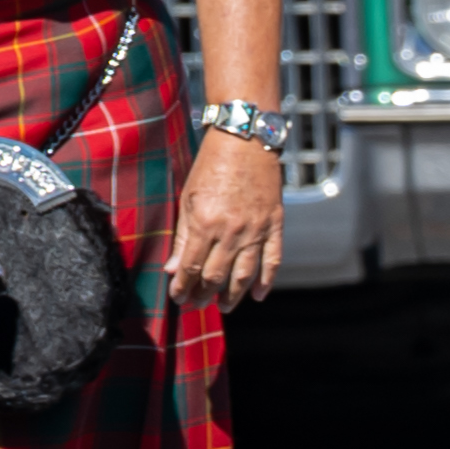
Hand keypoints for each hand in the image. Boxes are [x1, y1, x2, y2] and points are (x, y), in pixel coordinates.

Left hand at [162, 118, 284, 307]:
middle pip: (217, 276)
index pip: (192, 268)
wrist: (245, 141)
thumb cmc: (211, 166)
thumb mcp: (188, 198)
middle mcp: (232, 231)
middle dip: (204, 295)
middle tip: (196, 305)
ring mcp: (257, 230)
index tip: (177, 298)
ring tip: (224, 307)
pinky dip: (267, 281)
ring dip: (233, 296)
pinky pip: (273, 260)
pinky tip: (259, 295)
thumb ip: (182, 236)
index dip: (183, 288)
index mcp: (205, 223)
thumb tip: (173, 269)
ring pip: (245, 275)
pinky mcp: (275, 225)